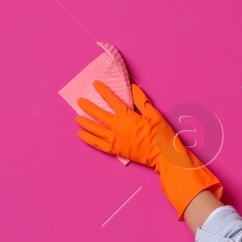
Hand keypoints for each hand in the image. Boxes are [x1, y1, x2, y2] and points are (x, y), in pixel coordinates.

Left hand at [75, 80, 223, 220]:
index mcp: (128, 117)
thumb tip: (133, 88)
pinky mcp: (116, 150)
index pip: (112, 100)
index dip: (103, 91)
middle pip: (99, 115)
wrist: (164, 157)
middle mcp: (118, 128)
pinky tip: (81, 135)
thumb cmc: (161, 136)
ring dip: (85, 123)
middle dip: (88, 107)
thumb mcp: (155, 115)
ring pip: (95, 130)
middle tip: (80, 101)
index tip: (95, 84)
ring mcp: (115, 140)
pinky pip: (98, 144)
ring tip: (77, 118)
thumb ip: (142, 101)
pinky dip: (88, 139)